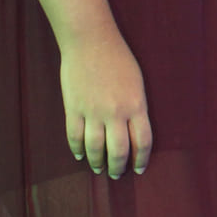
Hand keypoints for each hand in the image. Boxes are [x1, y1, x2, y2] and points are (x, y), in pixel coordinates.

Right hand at [59, 28, 151, 177]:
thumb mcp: (137, 82)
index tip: (139, 169)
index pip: (143, 141)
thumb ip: (136, 107)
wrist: (91, 42)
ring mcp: (93, 112)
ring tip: (99, 168)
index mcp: (136, 104)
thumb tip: (134, 131)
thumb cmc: (119, 59)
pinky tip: (79, 155)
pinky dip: (77, 149)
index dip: (141, 159)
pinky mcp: (73, 109)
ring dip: (97, 162)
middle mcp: (116, 112)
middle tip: (117, 174)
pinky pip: (74, 137)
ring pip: (95, 148)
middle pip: (119, 151)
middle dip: (118, 167)